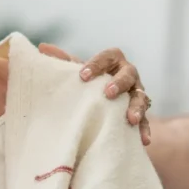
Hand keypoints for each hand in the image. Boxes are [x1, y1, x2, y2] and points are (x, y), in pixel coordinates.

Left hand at [38, 43, 152, 145]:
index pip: (107, 57)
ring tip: (130, 119)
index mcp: (113, 60)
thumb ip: (63, 60)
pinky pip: (147, 120)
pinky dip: (145, 129)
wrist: (105, 96)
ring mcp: (136, 93)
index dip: (97, 65)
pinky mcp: (141, 112)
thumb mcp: (78, 70)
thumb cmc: (90, 80)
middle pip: (128, 74)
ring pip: (141, 97)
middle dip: (119, 83)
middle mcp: (128, 74)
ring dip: (136, 107)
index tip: (83, 76)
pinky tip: (143, 140)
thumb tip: (42, 48)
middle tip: (108, 93)